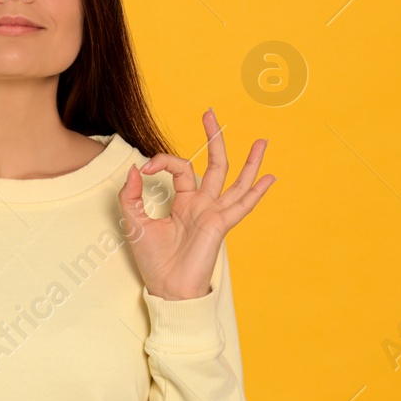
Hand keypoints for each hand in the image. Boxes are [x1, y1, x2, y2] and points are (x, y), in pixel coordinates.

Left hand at [119, 108, 274, 299]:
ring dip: (249, 162)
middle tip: (209, 113)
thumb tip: (134, 168)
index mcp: (184, 202)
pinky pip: (241, 205)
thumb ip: (131, 195)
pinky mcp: (220, 225)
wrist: (166, 287)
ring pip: (235, 181)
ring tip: (261, 141)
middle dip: (213, 139)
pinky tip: (269, 177)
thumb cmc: (153, 260)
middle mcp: (202, 205)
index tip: (144, 169)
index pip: (179, 168)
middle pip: (213, 165)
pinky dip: (256, 192)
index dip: (162, 161)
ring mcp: (214, 214)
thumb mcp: (134, 222)